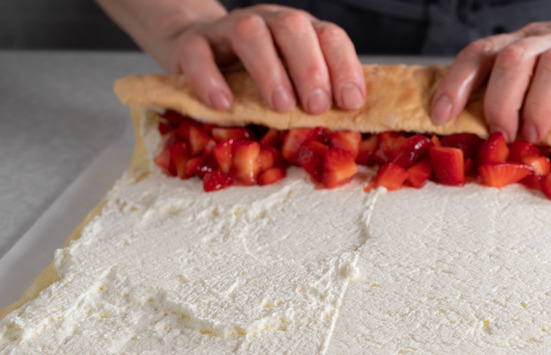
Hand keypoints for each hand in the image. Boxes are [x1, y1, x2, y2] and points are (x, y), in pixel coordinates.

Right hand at [158, 4, 365, 113]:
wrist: (192, 46)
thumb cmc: (253, 73)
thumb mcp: (288, 80)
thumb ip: (313, 95)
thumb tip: (345, 129)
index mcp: (300, 29)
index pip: (329, 36)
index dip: (344, 67)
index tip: (351, 102)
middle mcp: (268, 21)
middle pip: (293, 28)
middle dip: (310, 69)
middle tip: (317, 107)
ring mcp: (228, 28)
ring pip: (249, 34)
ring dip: (269, 71)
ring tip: (281, 106)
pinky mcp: (191, 43)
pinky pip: (198, 54)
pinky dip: (210, 79)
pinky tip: (225, 105)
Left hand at [430, 1, 550, 142]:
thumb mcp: (542, 60)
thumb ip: (516, 85)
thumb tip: (479, 131)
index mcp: (527, 42)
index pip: (481, 52)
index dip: (456, 83)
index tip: (441, 116)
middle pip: (512, 59)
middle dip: (498, 102)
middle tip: (501, 136)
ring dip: (538, 107)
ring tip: (535, 137)